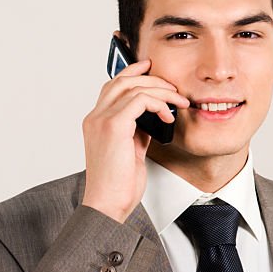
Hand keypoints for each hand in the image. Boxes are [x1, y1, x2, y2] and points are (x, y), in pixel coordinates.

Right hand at [81, 59, 188, 222]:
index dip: (132, 73)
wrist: (108, 203)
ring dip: (160, 91)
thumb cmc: (119, 184)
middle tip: (173, 87)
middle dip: (151, 78)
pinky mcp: (113, 126)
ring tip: (178, 102)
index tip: (152, 68)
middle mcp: (95, 117)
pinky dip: (157, 103)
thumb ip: (138, 130)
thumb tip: (153, 117)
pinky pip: (138, 100)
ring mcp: (101, 120)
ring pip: (132, 87)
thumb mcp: (131, 150)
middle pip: (122, 80)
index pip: (113, 86)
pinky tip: (168, 116)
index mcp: (96, 122)